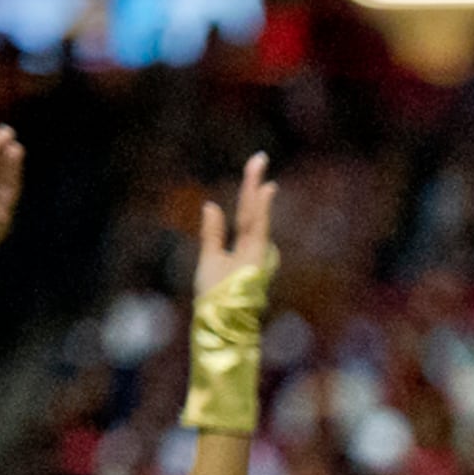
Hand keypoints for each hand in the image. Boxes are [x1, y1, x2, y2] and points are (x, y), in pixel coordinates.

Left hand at [194, 154, 273, 297]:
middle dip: (255, 182)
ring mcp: (256, 249)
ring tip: (258, 164)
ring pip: (255, 212)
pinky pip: (257, 225)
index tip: (259, 175)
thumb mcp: (209, 258)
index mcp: (244, 247)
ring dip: (256, 187)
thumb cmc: (215, 294)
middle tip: (260, 157)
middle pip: (253, 208)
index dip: (252, 193)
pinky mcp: (255, 254)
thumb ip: (213, 232)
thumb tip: (211, 205)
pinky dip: (261, 207)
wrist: (220, 318)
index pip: (247, 215)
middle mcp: (253, 246)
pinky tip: (264, 189)